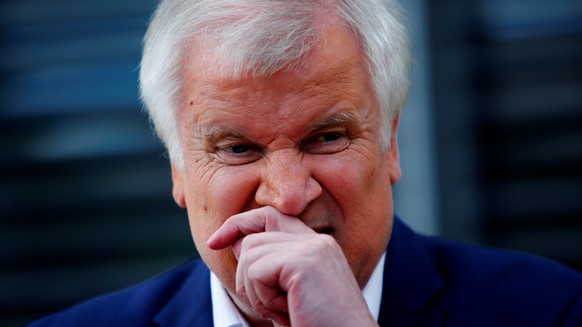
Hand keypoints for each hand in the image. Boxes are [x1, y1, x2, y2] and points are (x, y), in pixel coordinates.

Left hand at [207, 206, 377, 326]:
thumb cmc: (318, 326)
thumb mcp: (288, 294)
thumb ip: (269, 265)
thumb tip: (235, 241)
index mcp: (317, 247)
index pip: (269, 216)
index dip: (238, 224)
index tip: (215, 242)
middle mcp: (316, 242)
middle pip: (253, 237)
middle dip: (246, 275)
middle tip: (272, 306)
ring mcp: (312, 248)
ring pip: (250, 254)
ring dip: (256, 292)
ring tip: (283, 311)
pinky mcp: (304, 262)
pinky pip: (256, 271)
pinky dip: (262, 298)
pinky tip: (286, 312)